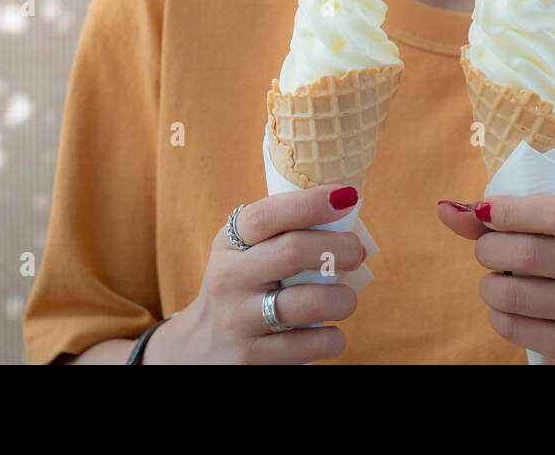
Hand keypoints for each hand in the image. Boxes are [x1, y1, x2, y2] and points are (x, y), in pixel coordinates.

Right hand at [147, 185, 365, 363]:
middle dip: (340, 247)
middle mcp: (229, 279)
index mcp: (230, 244)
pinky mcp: (252, 358)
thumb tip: (346, 208)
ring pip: (309, 302)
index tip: (347, 196)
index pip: (267, 216)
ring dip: (343, 298)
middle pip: (293, 251)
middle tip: (356, 253)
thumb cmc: (241, 286)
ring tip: (346, 299)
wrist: (197, 350)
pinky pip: (311, 345)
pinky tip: (330, 333)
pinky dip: (333, 338)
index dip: (310, 203)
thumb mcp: (244, 253)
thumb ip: (283, 231)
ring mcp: (239, 321)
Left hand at [436, 195, 554, 363]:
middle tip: (486, 250)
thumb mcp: (551, 229)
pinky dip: (496, 313)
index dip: (511, 211)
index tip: (485, 212)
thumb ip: (501, 216)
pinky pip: (512, 326)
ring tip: (496, 279)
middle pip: (528, 253)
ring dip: (488, 284)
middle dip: (488, 248)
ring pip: (512, 293)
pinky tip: (509, 307)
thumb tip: (445, 209)